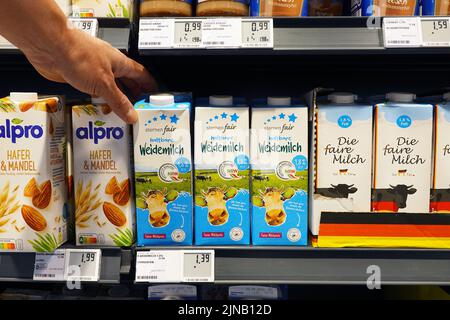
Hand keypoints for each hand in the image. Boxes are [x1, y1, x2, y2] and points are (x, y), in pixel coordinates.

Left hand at [25, 28, 156, 122]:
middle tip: (140, 109)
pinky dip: (99, 101)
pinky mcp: (79, 76)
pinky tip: (99, 108)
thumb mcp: (104, 84)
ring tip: (122, 114)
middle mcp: (108, 66)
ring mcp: (93, 71)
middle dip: (134, 95)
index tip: (155, 96)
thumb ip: (119, 101)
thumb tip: (132, 115)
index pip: (141, 74)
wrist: (50, 47)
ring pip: (109, 88)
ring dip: (115, 100)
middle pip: (126, 82)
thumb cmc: (78, 55)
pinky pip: (94, 91)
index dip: (149, 85)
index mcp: (120, 63)